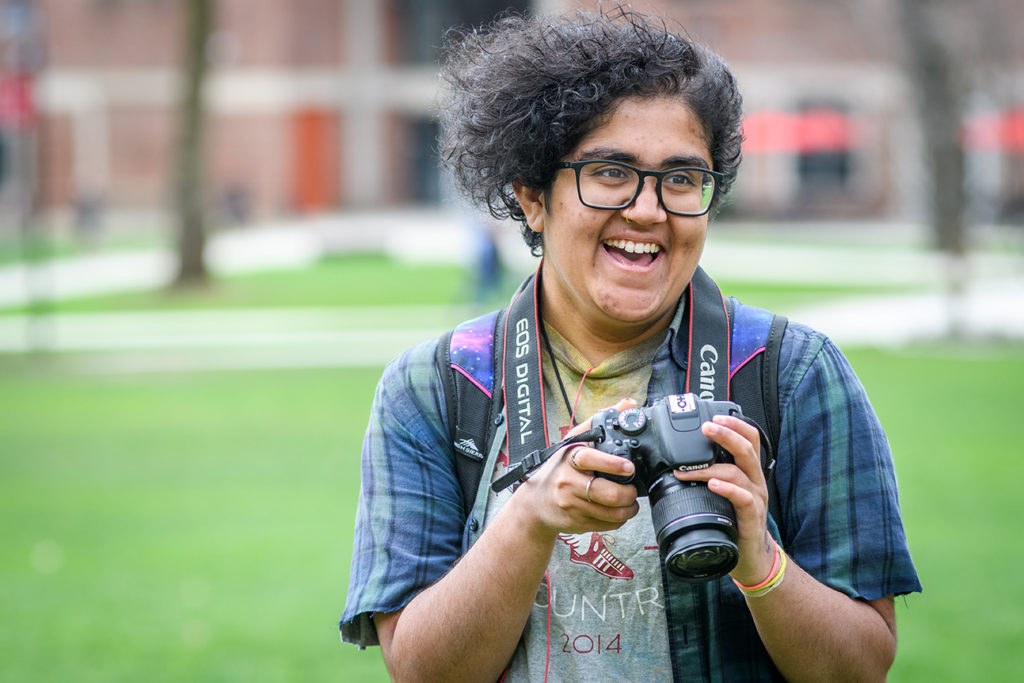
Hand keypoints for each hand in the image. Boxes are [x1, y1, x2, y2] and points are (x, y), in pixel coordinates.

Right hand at [513, 398, 640, 539]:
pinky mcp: (575, 522)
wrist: (535, 502)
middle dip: (628, 493)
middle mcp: (567, 481)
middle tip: (633, 489)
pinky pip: (606, 525)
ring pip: (610, 512)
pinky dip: (619, 520)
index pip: (589, 459)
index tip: (629, 467)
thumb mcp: (573, 442)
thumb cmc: (559, 468)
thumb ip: (600, 421)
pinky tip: (619, 512)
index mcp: (570, 457)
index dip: (612, 464)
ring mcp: (571, 504)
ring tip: (631, 502)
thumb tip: (629, 404)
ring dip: (628, 509)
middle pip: (605, 493)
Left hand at [674, 415, 775, 584]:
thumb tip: (682, 461)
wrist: (749, 556)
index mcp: (748, 471)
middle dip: (726, 434)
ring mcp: (756, 498)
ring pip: (739, 472)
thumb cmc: (734, 520)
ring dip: (711, 466)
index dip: (736, 424)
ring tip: (690, 467)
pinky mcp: (752, 516)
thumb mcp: (725, 493)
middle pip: (747, 448)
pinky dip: (728, 489)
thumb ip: (713, 475)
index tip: (715, 416)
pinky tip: (713, 485)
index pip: (750, 439)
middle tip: (706, 427)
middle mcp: (755, 481)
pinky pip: (743, 498)